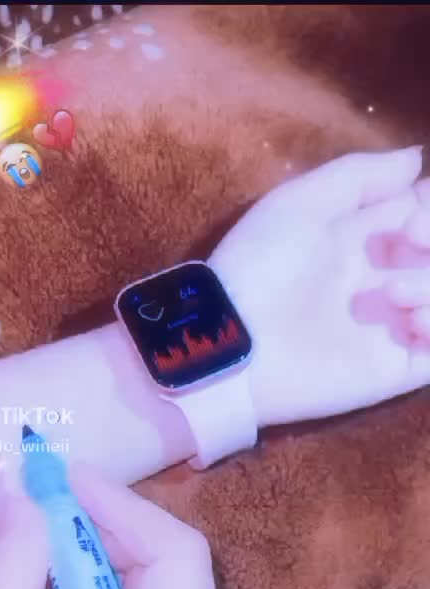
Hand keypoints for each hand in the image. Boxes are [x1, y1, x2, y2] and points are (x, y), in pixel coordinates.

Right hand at [0, 467, 239, 588]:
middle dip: (97, 524)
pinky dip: (94, 582)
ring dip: (89, 554)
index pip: (174, 556)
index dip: (118, 506)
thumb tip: (23, 500)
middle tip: (35, 504)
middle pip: (166, 559)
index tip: (57, 479)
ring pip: (152, 573)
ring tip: (30, 567)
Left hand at [208, 146, 429, 426]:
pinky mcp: (395, 369)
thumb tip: (417, 160)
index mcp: (364, 239)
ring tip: (396, 295)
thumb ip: (360, 176)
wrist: (237, 343)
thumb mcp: (300, 203)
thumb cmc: (261, 266)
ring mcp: (392, 326)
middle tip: (412, 241)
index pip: (424, 213)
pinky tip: (412, 324)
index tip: (414, 214)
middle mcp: (385, 279)